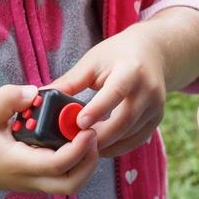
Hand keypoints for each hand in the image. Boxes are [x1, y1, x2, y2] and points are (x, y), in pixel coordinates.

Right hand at [0, 84, 98, 193]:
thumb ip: (9, 98)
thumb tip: (34, 92)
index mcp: (19, 164)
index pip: (57, 164)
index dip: (79, 149)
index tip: (89, 129)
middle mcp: (30, 179)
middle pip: (72, 185)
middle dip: (90, 162)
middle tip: (93, 135)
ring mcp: (34, 184)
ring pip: (71, 185)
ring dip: (86, 164)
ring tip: (86, 136)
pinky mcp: (37, 182)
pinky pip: (65, 180)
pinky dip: (78, 164)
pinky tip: (75, 141)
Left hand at [52, 28, 167, 157]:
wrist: (152, 52)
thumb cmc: (116, 54)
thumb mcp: (92, 62)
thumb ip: (70, 82)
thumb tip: (41, 97)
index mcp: (131, 69)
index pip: (115, 92)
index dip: (97, 110)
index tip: (78, 124)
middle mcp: (148, 89)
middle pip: (124, 120)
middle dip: (99, 135)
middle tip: (74, 144)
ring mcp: (156, 106)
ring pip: (129, 134)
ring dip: (106, 144)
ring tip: (82, 146)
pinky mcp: (156, 118)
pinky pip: (136, 140)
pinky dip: (117, 146)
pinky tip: (100, 146)